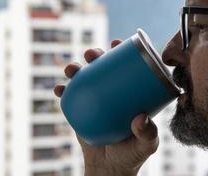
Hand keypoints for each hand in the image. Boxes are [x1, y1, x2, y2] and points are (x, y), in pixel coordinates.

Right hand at [54, 40, 158, 175]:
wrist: (111, 169)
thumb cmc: (133, 154)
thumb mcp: (146, 144)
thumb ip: (148, 133)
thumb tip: (140, 118)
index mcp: (130, 94)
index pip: (127, 68)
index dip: (122, 53)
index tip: (116, 43)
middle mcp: (113, 94)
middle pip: (103, 68)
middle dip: (95, 55)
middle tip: (91, 54)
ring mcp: (96, 101)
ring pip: (84, 78)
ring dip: (76, 68)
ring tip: (72, 69)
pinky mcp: (82, 111)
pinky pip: (70, 97)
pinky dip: (63, 91)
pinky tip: (59, 89)